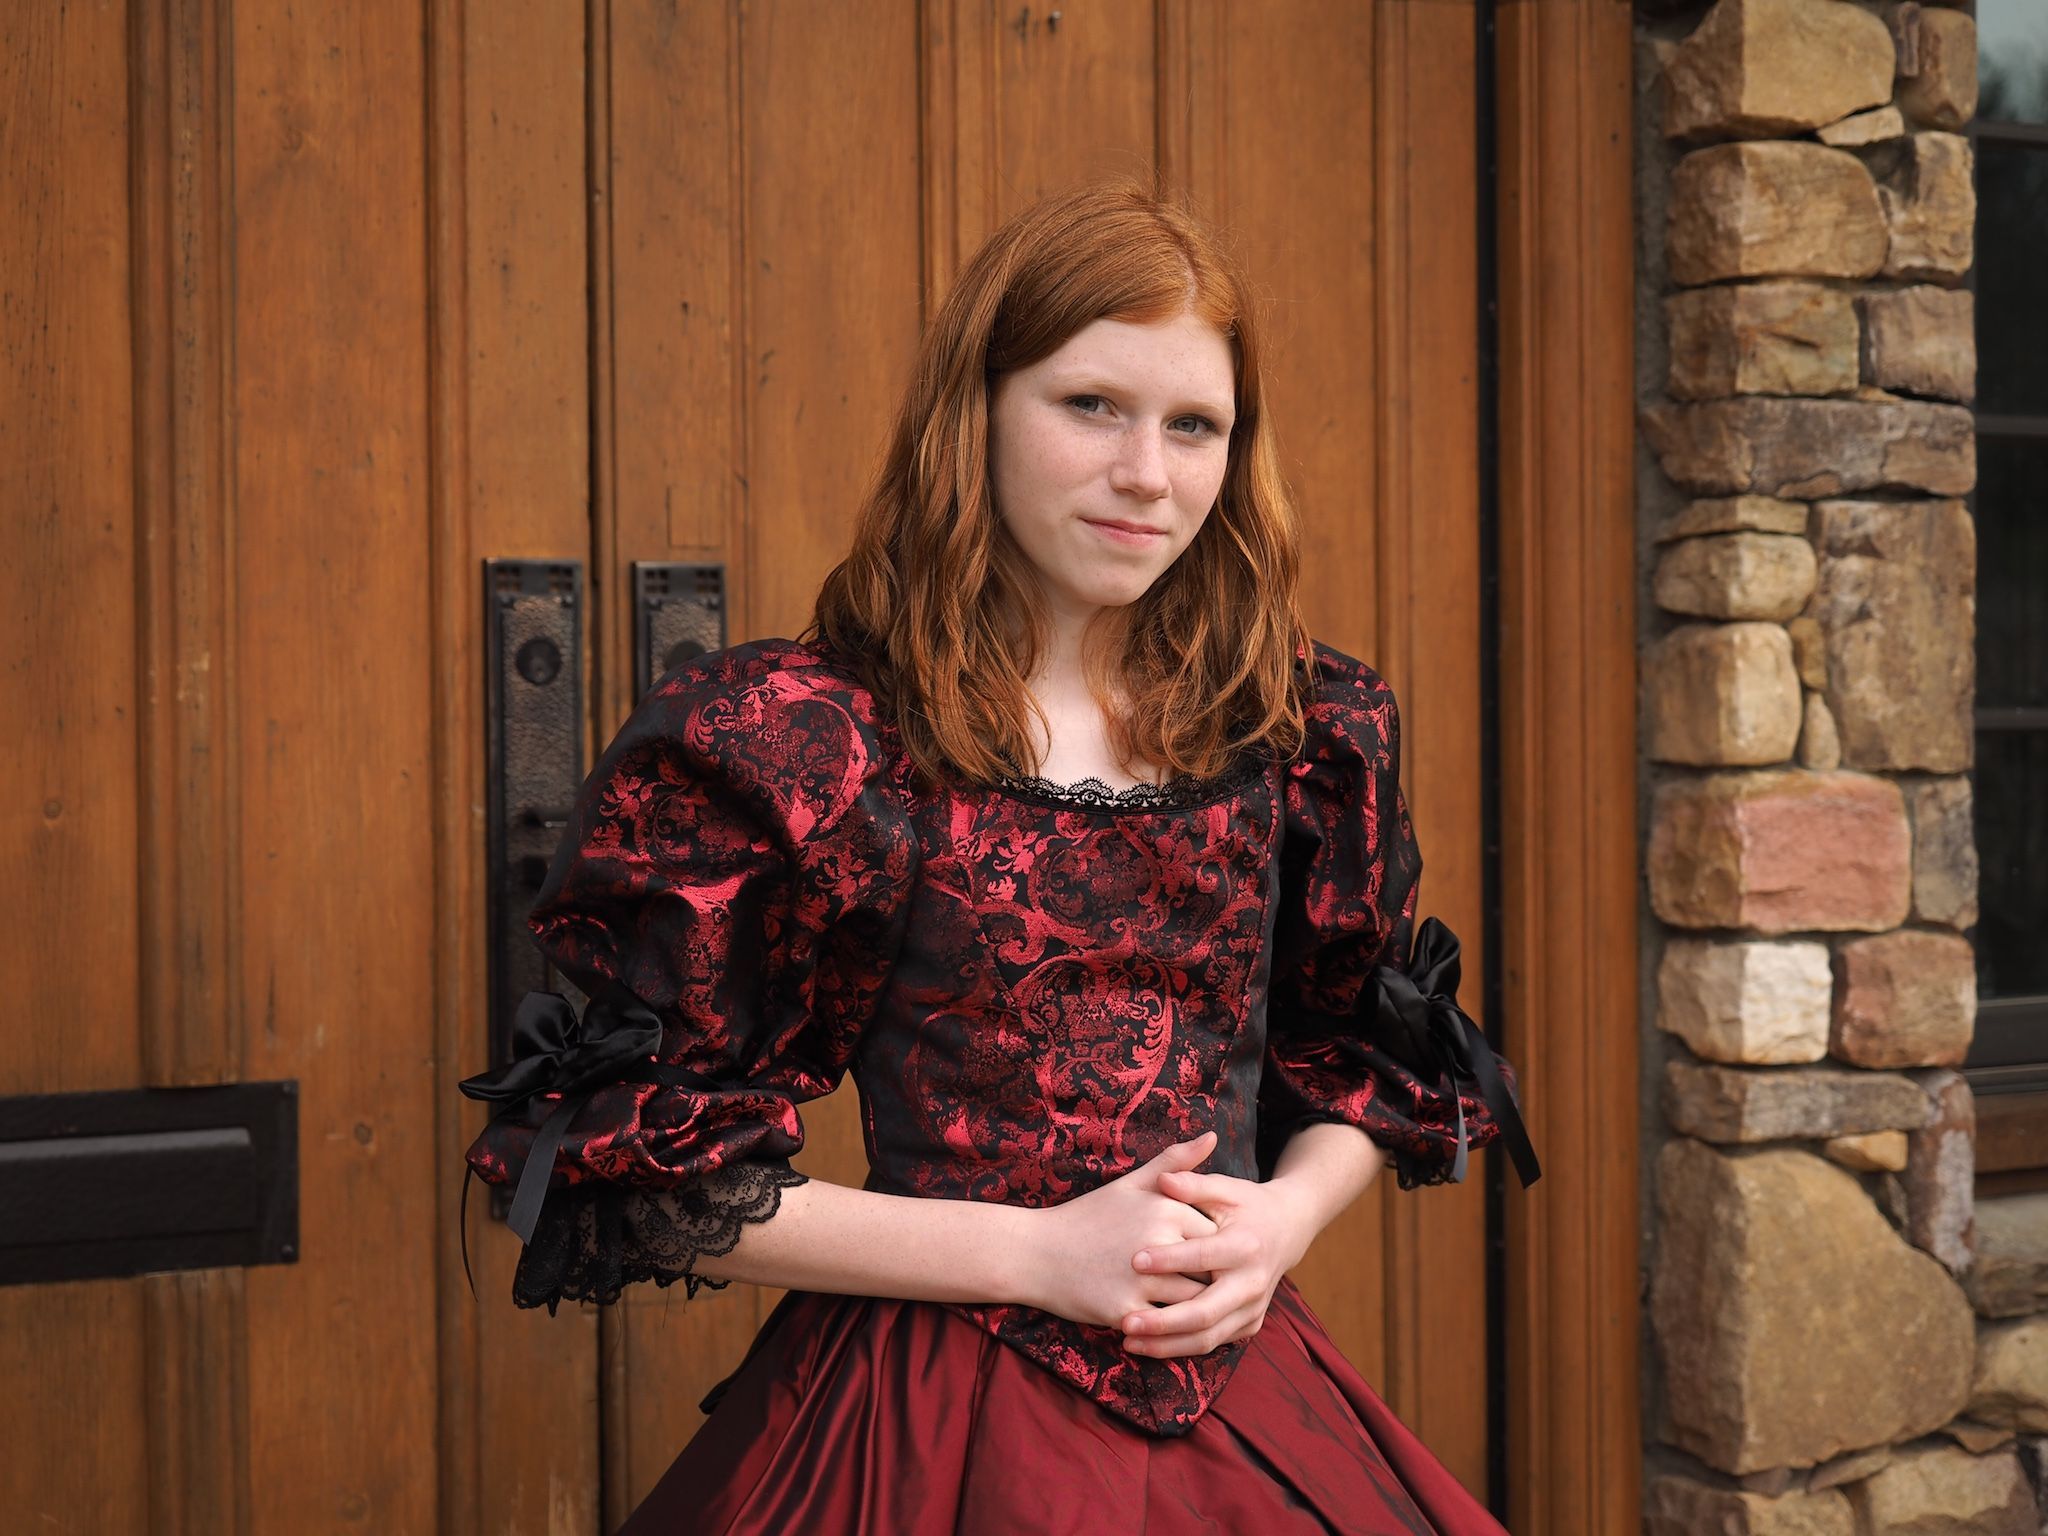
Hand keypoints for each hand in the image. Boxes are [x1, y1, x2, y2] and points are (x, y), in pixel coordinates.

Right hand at [1024, 1131, 1222, 1330]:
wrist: (1037, 1253)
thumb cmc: (1089, 1217)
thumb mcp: (1131, 1184)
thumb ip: (1175, 1162)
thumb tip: (1213, 1135)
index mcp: (1167, 1208)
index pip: (1217, 1233)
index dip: (1218, 1248)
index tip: (1218, 1258)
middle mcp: (1159, 1241)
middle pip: (1211, 1268)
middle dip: (1215, 1280)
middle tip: (1219, 1290)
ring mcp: (1142, 1278)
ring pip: (1196, 1301)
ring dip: (1201, 1308)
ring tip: (1203, 1312)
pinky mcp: (1127, 1310)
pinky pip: (1167, 1326)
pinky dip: (1175, 1330)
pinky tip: (1175, 1328)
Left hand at [1115, 1164, 1319, 1358]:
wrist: (1288, 1230)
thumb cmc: (1247, 1205)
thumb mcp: (1226, 1188)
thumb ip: (1193, 1184)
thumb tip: (1163, 1180)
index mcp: (1245, 1246)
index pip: (1203, 1257)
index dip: (1169, 1259)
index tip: (1133, 1261)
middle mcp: (1252, 1283)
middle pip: (1205, 1313)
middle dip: (1163, 1322)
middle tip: (1125, 1322)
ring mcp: (1253, 1309)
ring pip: (1208, 1338)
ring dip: (1167, 1345)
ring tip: (1128, 1342)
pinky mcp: (1250, 1324)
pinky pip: (1214, 1342)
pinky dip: (1181, 1347)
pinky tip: (1150, 1345)